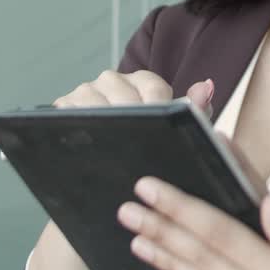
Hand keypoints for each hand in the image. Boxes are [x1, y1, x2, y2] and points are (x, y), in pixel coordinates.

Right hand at [27, 74, 215, 269]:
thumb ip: (195, 111)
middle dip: (130, 113)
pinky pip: (65, 110)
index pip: (151, 85)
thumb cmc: (146, 154)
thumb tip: (207, 85)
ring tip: (112, 139)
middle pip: (120, 91)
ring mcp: (84, 93)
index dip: (158, 105)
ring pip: (91, 99)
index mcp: (141, 83)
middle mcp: (111, 82)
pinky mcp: (61, 108)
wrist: (107, 188)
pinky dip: (73, 124)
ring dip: (100, 118)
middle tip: (137, 136)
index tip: (163, 122)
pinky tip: (83, 141)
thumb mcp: (172, 136)